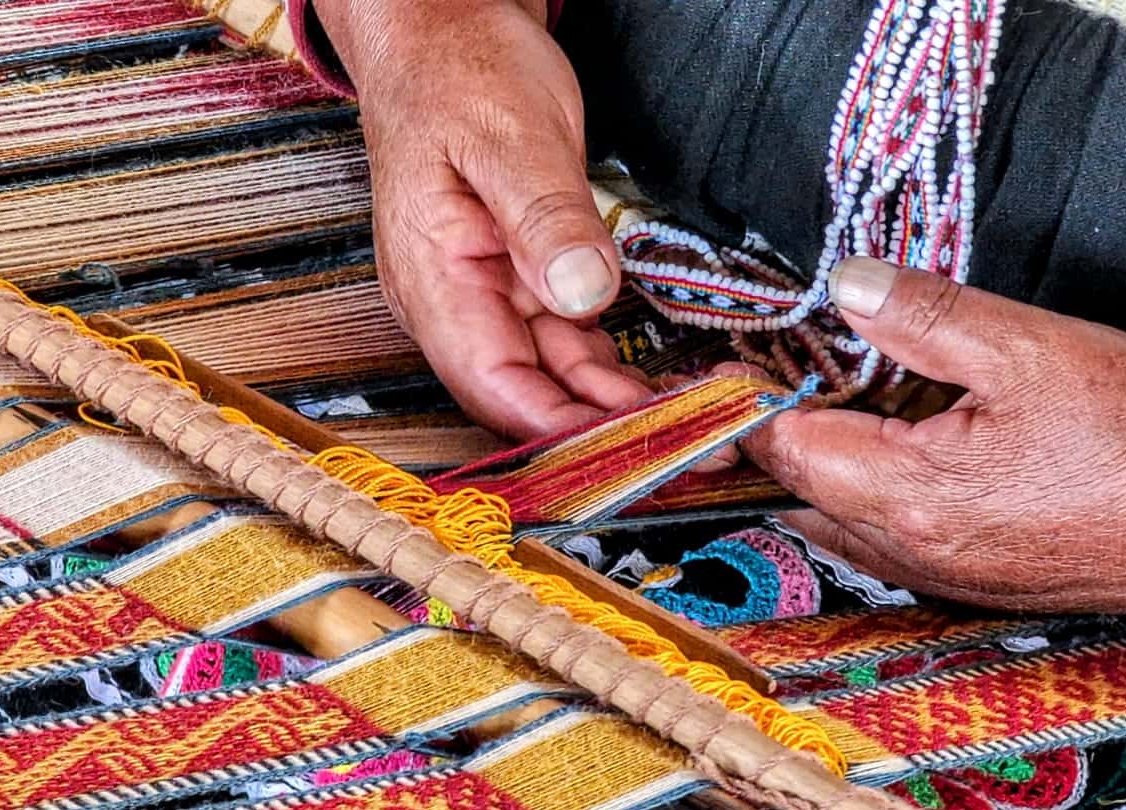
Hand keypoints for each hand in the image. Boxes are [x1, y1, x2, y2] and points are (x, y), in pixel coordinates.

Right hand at [313, 0, 651, 439]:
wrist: (444, 30)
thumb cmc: (461, 70)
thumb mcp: (511, 135)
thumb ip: (544, 216)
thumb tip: (583, 295)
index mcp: (433, 278)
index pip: (493, 385)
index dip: (562, 432)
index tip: (638, 450)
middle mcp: (455, 303)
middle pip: (526, 398)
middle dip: (603, 435)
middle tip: (692, 451)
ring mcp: (488, 295)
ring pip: (553, 378)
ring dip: (615, 410)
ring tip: (692, 429)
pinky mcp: (521, 280)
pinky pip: (566, 345)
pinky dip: (610, 372)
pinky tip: (658, 388)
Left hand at [742, 258, 1125, 622]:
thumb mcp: (1026, 348)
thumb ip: (921, 316)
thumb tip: (842, 284)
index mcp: (906, 495)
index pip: (786, 447)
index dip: (747, 401)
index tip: (722, 366)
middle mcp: (909, 551)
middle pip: (804, 488)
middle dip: (781, 430)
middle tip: (777, 368)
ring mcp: (943, 576)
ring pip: (844, 517)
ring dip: (828, 462)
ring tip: (839, 399)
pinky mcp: (976, 582)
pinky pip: (890, 538)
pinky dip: (873, 491)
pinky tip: (905, 448)